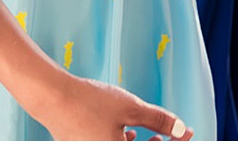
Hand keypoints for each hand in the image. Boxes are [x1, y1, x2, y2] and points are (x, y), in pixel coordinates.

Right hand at [33, 74, 192, 140]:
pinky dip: (120, 144)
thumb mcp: (132, 109)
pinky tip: (124, 132)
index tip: (183, 137)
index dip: (171, 144)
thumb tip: (184, 131)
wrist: (53, 98)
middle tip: (166, 138)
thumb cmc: (89, 103)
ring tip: (145, 135)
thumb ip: (160, 121)